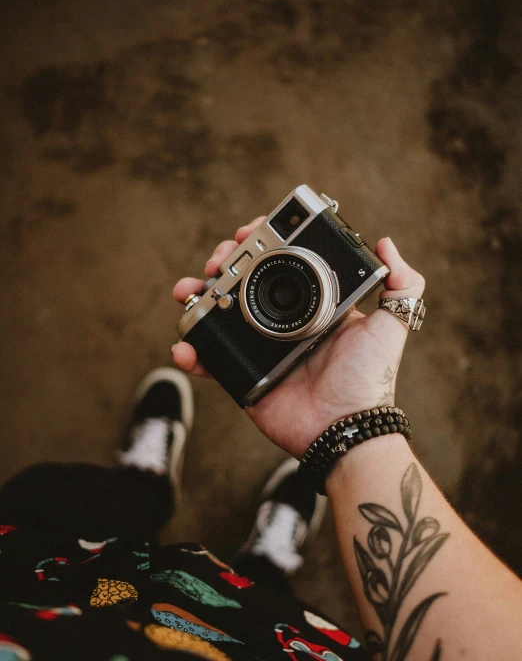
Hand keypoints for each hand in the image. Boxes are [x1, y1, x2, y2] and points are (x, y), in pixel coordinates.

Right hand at [172, 217, 424, 457]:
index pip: (281, 264)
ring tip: (186, 291)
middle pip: (243, 282)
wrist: (345, 427)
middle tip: (218, 262)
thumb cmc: (370, 378)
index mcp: (313, 306)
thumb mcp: (392, 325)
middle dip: (222, 264)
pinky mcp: (244, 377)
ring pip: (219, 314)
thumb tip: (385, 242)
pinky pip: (211, 360)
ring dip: (196, 297)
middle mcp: (284, 323)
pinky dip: (191, 353)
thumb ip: (401, 285)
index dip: (260, 245)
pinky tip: (183, 346)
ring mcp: (260, 349)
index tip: (248, 233)